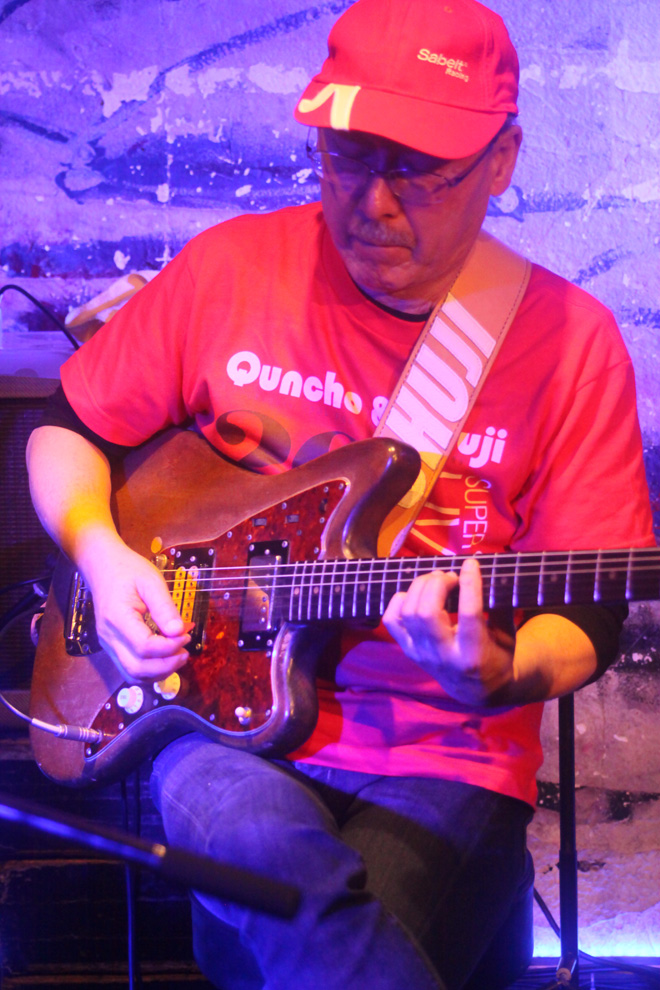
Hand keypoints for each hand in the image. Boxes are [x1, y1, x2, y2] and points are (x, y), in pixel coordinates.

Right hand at [82, 538, 191, 681]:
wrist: (102, 566)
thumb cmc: (128, 570)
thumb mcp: (151, 581)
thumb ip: (165, 607)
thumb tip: (179, 631)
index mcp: (117, 619)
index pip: (144, 647)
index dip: (169, 647)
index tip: (186, 635)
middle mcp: (109, 637)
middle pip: (136, 668)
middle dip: (166, 666)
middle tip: (186, 652)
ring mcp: (108, 644)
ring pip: (132, 674)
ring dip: (158, 672)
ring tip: (178, 656)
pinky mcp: (111, 647)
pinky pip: (129, 668)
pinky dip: (149, 670)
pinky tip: (165, 658)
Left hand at [382, 558, 515, 705]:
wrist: (475, 691)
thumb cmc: (496, 657)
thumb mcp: (508, 636)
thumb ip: (501, 607)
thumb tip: (493, 572)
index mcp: (473, 654)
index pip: (468, 614)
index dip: (469, 585)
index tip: (470, 564)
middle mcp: (443, 655)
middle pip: (427, 613)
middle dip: (437, 585)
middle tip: (449, 576)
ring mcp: (421, 654)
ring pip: (409, 613)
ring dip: (420, 587)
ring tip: (436, 580)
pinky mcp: (408, 650)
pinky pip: (391, 621)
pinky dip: (399, 601)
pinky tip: (415, 594)